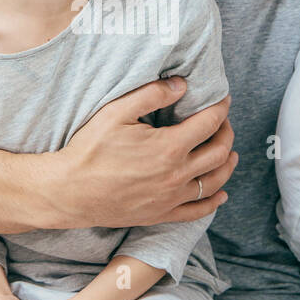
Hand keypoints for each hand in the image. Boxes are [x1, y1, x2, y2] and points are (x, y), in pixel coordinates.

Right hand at [53, 78, 236, 229]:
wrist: (69, 192)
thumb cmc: (90, 150)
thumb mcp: (116, 112)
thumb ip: (151, 94)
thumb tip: (181, 85)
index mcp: (169, 147)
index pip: (210, 123)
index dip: (221, 108)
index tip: (223, 100)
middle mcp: (177, 175)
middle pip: (219, 152)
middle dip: (227, 132)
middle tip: (223, 122)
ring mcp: (171, 198)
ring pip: (214, 182)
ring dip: (227, 165)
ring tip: (230, 153)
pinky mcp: (161, 214)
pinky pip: (197, 211)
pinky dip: (214, 201)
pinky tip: (220, 194)